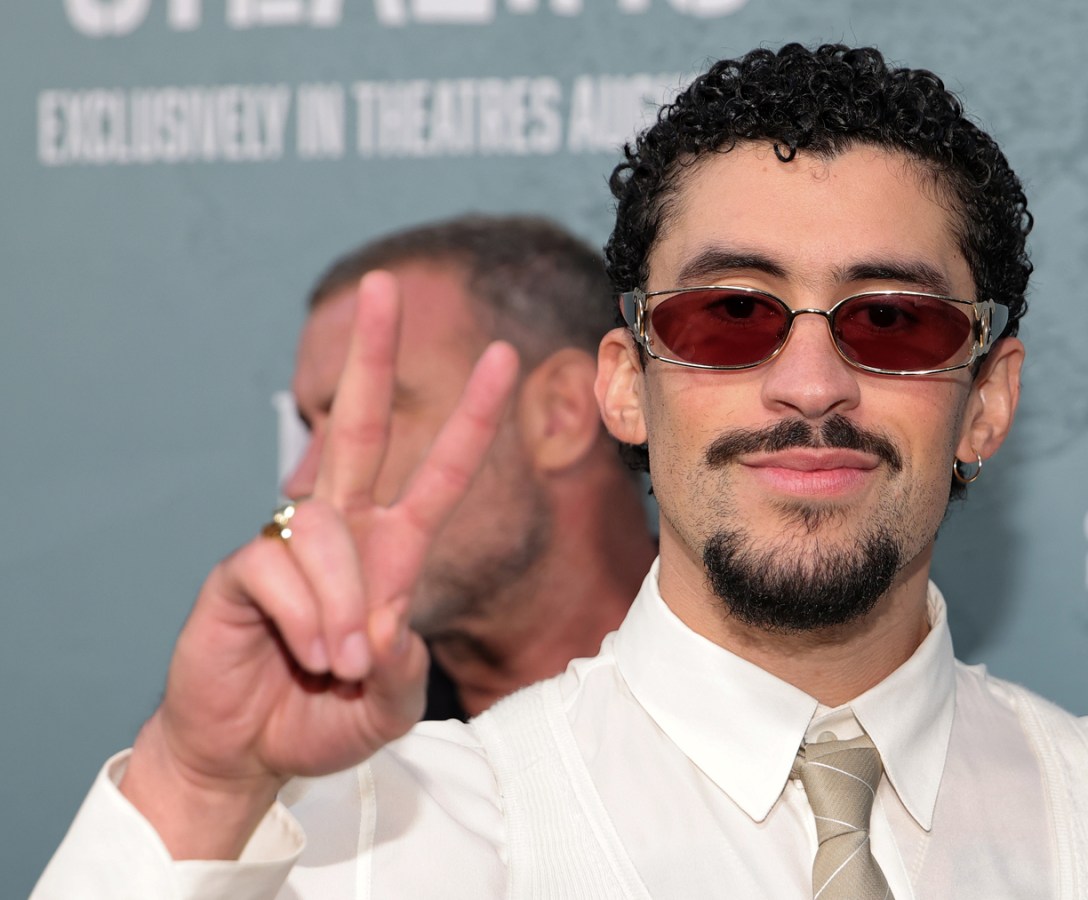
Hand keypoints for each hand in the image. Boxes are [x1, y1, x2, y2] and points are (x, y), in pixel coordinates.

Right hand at [118, 272, 518, 858]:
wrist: (248, 753)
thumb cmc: (321, 717)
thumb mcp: (390, 700)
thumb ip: (402, 662)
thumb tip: (385, 618)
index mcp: (389, 549)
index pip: (437, 471)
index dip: (472, 418)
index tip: (504, 357)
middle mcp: (340, 531)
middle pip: (355, 425)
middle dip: (371, 355)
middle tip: (387, 285)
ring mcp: (287, 544)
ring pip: (327, 532)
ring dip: (345, 606)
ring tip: (341, 663)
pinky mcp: (240, 569)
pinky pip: (282, 571)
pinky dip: (307, 620)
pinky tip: (308, 655)